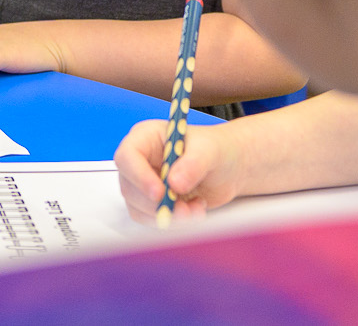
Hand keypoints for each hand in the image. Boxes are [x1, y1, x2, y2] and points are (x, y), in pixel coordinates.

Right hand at [114, 116, 243, 224]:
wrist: (230, 168)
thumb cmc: (217, 149)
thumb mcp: (209, 151)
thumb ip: (192, 165)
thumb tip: (174, 183)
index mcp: (146, 137)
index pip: (127, 156)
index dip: (138, 176)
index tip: (160, 193)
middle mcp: (140, 159)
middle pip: (129, 186)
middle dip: (155, 203)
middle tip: (183, 209)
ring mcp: (144, 182)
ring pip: (138, 206)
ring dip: (166, 214)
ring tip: (195, 209)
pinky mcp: (153, 201)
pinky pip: (150, 218)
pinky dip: (172, 221)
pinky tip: (193, 209)